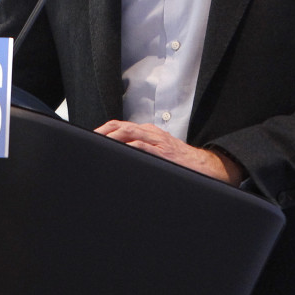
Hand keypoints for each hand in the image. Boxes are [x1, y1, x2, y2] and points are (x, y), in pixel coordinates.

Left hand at [94, 120, 244, 185]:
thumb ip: (141, 152)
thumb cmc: (181, 163)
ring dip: (112, 138)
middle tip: (89, 141)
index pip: (120, 127)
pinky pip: (143, 146)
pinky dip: (129, 147)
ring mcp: (158, 142)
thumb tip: (120, 158)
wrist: (205, 167)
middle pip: (121, 127)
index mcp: (149, 133)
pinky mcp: (164, 153)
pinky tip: (120, 152)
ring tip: (99, 144)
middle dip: (103, 132)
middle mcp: (152, 134)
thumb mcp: (158, 153)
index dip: (104, 131)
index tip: (90, 139)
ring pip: (129, 133)